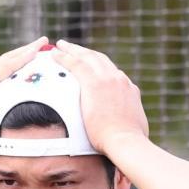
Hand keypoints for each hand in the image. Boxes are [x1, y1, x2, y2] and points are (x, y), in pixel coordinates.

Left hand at [52, 40, 148, 154]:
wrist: (125, 141)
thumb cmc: (128, 143)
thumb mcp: (134, 129)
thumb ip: (128, 124)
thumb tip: (128, 131)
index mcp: (129, 89)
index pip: (113, 74)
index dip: (100, 68)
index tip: (91, 66)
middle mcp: (120, 79)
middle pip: (100, 59)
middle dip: (85, 52)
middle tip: (73, 48)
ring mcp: (108, 79)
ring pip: (88, 57)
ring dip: (73, 50)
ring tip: (61, 45)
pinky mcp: (94, 83)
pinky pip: (76, 64)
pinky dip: (65, 57)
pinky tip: (54, 53)